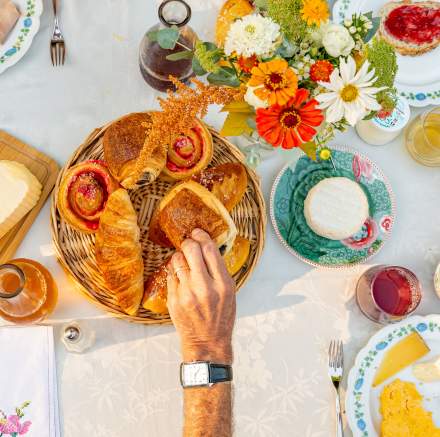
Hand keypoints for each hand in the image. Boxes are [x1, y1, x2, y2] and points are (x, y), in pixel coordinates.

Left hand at [167, 229, 235, 363]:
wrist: (208, 343)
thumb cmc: (221, 317)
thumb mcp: (229, 292)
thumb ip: (219, 270)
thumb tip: (206, 247)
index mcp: (222, 283)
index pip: (210, 249)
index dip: (202, 236)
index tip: (198, 232)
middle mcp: (205, 287)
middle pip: (191, 249)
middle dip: (188, 242)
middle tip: (188, 243)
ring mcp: (187, 293)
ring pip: (177, 260)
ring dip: (180, 257)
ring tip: (184, 263)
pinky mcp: (173, 300)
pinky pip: (170, 275)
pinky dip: (175, 272)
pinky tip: (181, 278)